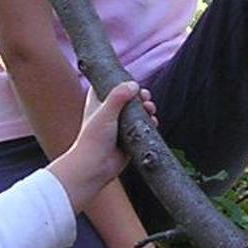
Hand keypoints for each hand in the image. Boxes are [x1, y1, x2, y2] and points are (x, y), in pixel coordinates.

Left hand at [47, 81, 152, 210]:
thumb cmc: (94, 139)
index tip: (131, 81)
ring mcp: (120, 126)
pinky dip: (150, 123)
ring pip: (138, 112)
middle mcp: (109, 113)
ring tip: (150, 109)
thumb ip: (118, 96)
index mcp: (98, 103)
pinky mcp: (130, 138)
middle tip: (145, 97)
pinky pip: (143, 127)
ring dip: (147, 108)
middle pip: (128, 97)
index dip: (120, 81)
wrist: (95, 167)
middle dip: (139, 96)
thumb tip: (134, 85)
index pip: (108, 85)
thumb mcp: (105, 112)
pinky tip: (153, 122)